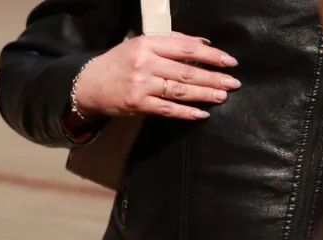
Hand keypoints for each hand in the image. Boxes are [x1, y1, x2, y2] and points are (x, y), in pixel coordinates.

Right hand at [73, 33, 240, 120]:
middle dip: (213, 77)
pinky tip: (201, 113)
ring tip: (222, 96)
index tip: (229, 61)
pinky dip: (186, 112)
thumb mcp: (140, 45)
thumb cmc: (118, 63)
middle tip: (233, 82)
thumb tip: (203, 45)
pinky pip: (167, 109)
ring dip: (204, 94)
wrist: (89, 84)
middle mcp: (145, 63)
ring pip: (179, 90)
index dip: (211, 55)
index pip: (186, 48)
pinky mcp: (137, 104)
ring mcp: (141, 84)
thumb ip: (171, 43)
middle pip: (186, 70)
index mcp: (147, 43)